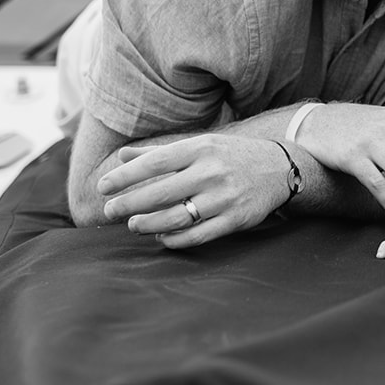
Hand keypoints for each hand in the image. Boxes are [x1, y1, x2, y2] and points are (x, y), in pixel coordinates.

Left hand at [98, 134, 294, 248]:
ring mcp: (225, 197)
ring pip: (176, 217)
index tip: (104, 187)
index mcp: (201, 148)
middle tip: (110, 211)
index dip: (125, 176)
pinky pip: (198, 235)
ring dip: (148, 224)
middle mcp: (212, 172)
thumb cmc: (230, 155)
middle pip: (160, 193)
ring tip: (133, 225)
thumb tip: (122, 156)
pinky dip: (175, 239)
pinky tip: (161, 236)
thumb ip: (161, 152)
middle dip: (129, 204)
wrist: (281, 167)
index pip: (154, 162)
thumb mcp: (200, 145)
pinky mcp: (236, 219)